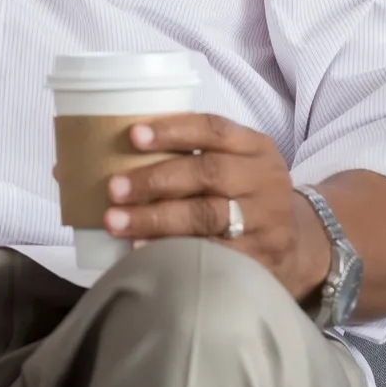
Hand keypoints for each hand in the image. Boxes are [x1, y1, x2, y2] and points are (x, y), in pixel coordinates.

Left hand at [101, 112, 331, 300]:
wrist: (300, 242)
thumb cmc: (244, 194)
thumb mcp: (234, 163)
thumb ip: (184, 155)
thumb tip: (85, 160)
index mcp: (255, 146)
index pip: (213, 128)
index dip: (173, 130)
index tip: (133, 136)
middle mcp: (265, 179)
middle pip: (208, 173)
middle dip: (156, 180)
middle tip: (115, 188)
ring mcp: (266, 221)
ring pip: (208, 216)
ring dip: (157, 219)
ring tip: (116, 222)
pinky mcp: (260, 259)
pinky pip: (214, 253)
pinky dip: (175, 250)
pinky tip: (144, 251)